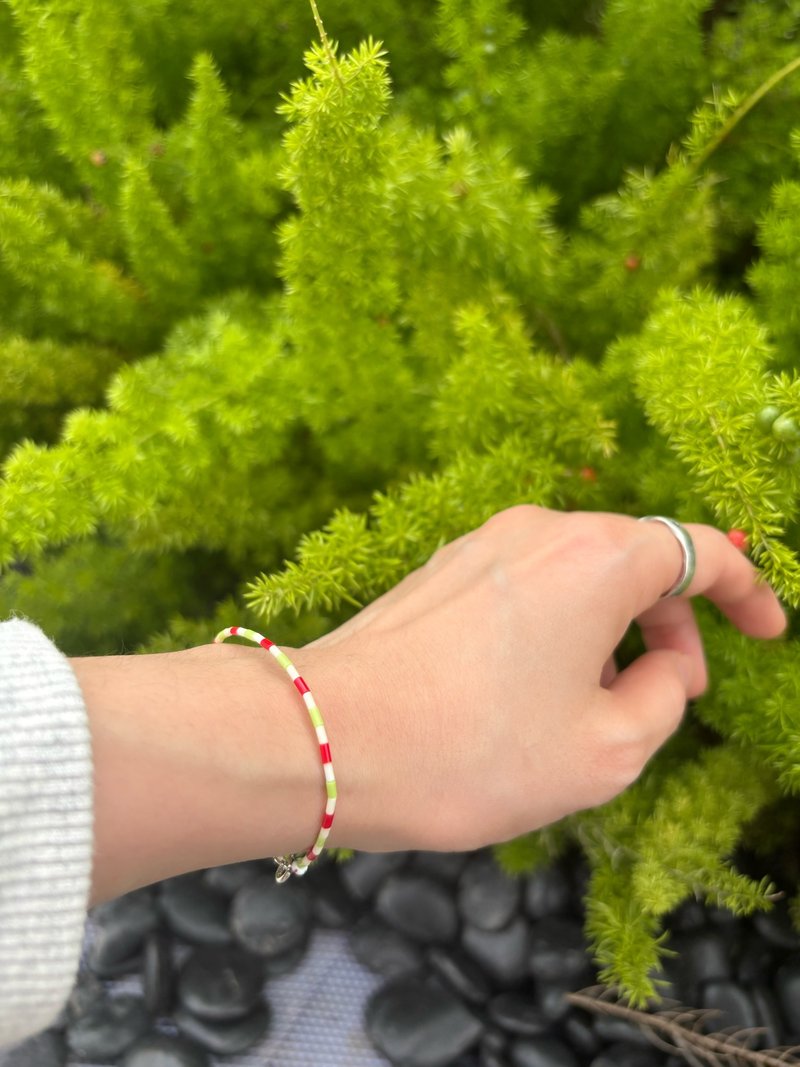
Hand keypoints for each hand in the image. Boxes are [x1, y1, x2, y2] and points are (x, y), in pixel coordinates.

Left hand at [296, 506, 785, 853]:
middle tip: (670, 694)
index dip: (746, 592)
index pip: (700, 552)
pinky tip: (528, 692)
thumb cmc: (473, 751)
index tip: (767, 630)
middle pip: (635, 561)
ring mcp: (482, 543)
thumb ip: (664, 699)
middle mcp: (540, 529)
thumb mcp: (606, 751)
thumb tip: (663, 666)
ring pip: (577, 576)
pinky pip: (525, 586)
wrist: (328, 738)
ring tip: (588, 709)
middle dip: (670, 625)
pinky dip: (555, 628)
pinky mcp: (441, 569)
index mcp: (597, 558)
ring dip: (607, 631)